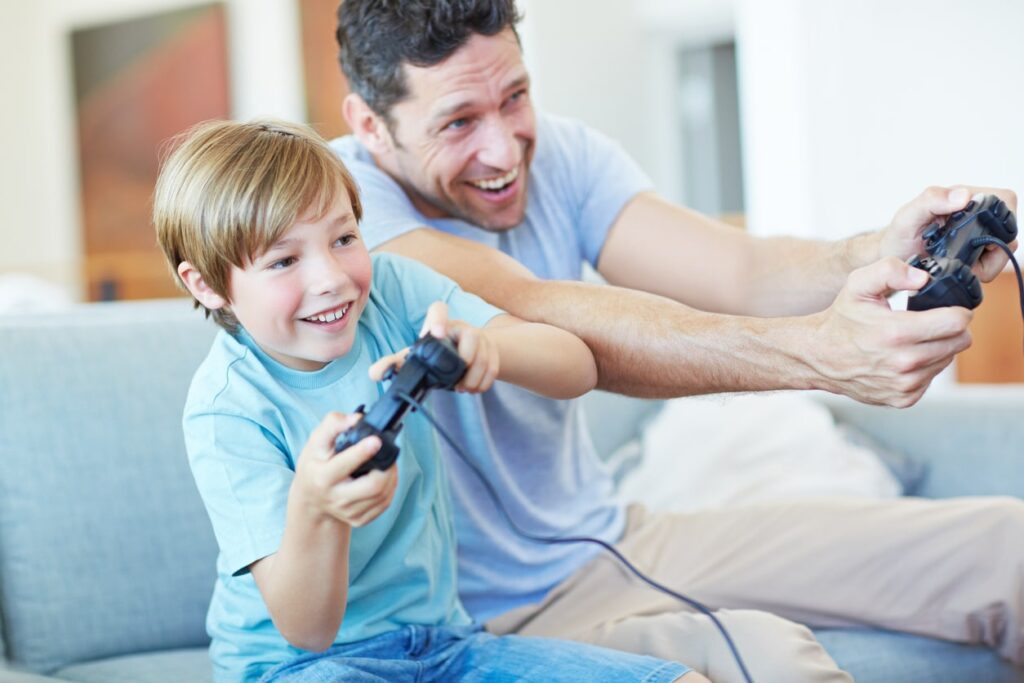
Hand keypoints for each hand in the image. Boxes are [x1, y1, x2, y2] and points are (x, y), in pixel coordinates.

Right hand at [292, 411, 397, 526]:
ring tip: (388, 462)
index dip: (362, 452)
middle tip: (388, 453)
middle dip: (388, 467)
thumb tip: (356, 418)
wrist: (310, 498)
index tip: (376, 440)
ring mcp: (348, 512)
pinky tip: (385, 477)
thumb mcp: (316, 441)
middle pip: (373, 485)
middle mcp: (335, 498)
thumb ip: (334, 424)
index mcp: (322, 477)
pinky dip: (390, 488)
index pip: (344, 465)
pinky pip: (384, 504)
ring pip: (383, 495)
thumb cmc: (315, 464)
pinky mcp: (359, 520)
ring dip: (392, 476)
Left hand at [368, 301, 499, 393]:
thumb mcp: (412, 359)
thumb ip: (392, 365)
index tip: (437, 334)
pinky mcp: (492, 349)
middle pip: (471, 335)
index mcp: (437, 325)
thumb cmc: (433, 356)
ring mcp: (479, 337)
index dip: (439, 319)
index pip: (438, 309)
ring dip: (475, 376)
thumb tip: (374, 373)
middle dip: (466, 360)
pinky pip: (495, 364)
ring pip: (485, 353)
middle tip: (456, 381)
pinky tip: (474, 388)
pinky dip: (485, 381)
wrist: (462, 357)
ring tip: (463, 388)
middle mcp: (459, 327)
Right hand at [810, 257, 972, 406]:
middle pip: (959, 342)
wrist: (819, 357)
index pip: (957, 323)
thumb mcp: (858, 285)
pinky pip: (931, 378)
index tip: (945, 309)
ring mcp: (905, 384)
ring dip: (936, 348)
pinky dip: (923, 367)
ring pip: (947, 360)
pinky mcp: (904, 398)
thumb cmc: (841, 320)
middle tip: (927, 323)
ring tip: (911, 340)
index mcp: (897, 332)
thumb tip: (922, 279)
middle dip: (949, 329)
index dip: (956, 311)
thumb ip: (890, 270)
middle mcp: (904, 362)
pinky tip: (902, 358)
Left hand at [880, 185, 1018, 281]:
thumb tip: (963, 196)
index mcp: (963, 197)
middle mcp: (975, 212)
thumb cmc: (898, 235)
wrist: (893, 259)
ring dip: (987, 263)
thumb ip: (931, 201)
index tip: (979, 240)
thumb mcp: (907, 217)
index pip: (1004, 200)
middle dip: (993, 249)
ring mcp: (978, 232)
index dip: (1001, 220)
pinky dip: (983, 270)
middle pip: (1009, 228)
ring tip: (961, 266)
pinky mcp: (977, 251)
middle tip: (967, 260)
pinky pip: (994, 261)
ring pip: (1004, 247)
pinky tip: (964, 270)